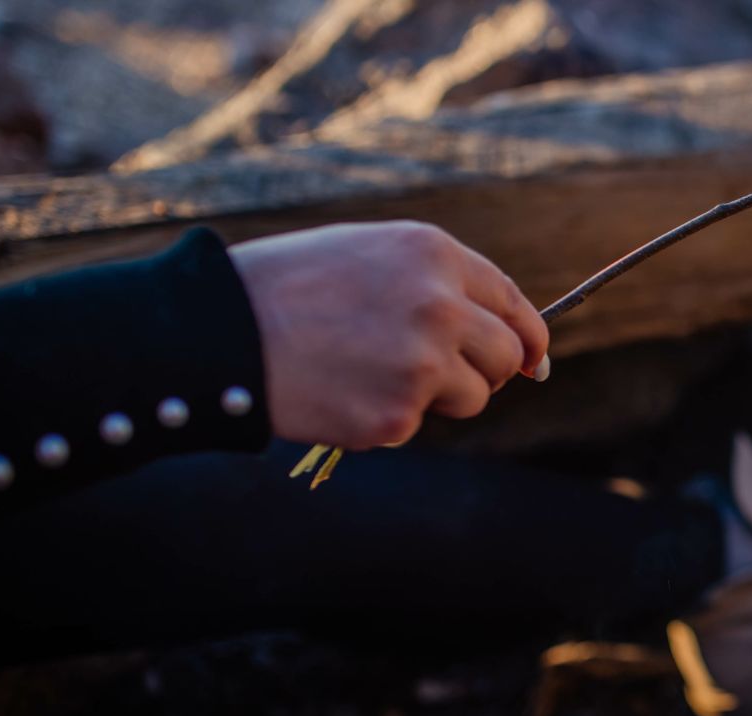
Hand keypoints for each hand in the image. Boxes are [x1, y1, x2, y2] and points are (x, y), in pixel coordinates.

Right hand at [230, 221, 548, 448]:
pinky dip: (385, 418)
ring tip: (370, 373)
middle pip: (505, 356)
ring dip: (437, 397)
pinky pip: (416, 424)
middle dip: (486, 371)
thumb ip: (436, 286)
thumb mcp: (368, 256)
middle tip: (440, 375)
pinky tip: (340, 392)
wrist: (220, 330)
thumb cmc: (287, 289)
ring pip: (473, 397)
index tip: (532, 359)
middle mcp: (441, 305)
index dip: (528, 336)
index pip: (510, 302)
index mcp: (434, 255)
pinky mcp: (398, 413)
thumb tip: (507, 340)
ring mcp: (423, 362)